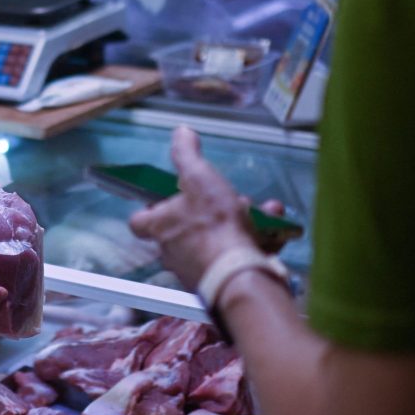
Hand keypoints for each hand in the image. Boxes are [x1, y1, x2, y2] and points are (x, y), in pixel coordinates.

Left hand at [128, 126, 260, 290]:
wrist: (238, 272)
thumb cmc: (212, 224)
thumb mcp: (198, 177)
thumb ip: (186, 154)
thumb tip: (180, 132)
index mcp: (160, 227)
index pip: (140, 221)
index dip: (150, 209)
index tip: (165, 197)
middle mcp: (172, 252)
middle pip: (185, 228)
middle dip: (212, 211)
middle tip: (230, 200)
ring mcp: (195, 270)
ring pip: (215, 241)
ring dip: (239, 224)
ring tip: (261, 213)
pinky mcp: (220, 282)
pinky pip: (235, 258)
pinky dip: (255, 243)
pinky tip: (275, 231)